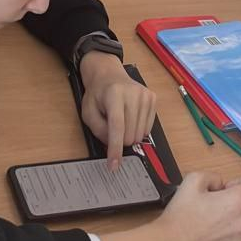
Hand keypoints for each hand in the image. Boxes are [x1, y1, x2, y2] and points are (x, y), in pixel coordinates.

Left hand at [80, 53, 156, 168]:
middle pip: (130, 134)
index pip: (117, 126)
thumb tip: (113, 145)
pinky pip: (148, 129)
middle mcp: (133, 93)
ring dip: (129, 135)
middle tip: (112, 127)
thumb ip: (98, 130)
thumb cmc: (97, 94)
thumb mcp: (88, 112)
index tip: (114, 166)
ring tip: (121, 119)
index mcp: (114, 94)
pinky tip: (131, 117)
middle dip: (120, 140)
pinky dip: (138, 130)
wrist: (109, 74)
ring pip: (140, 135)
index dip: (115, 148)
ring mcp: (146, 95)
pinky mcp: (153, 98)